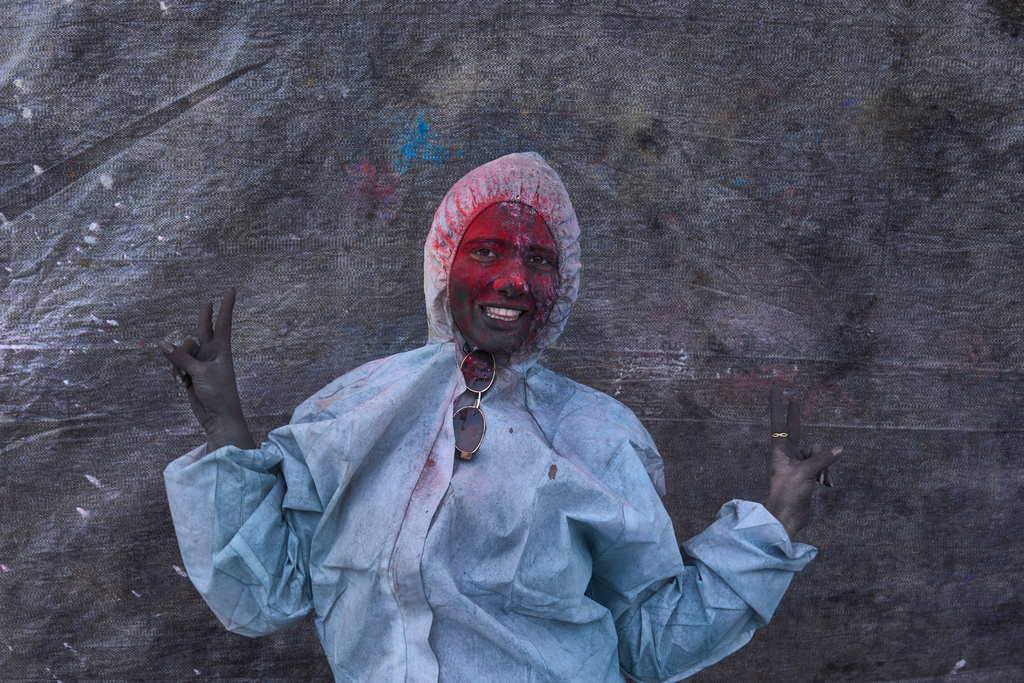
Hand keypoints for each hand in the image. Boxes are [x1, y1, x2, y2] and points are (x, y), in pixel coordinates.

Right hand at [157, 289, 254, 449]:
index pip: (224, 322)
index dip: (226, 305)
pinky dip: (176, 373)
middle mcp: (212, 353)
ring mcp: (201, 363)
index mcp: (222, 349)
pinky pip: (177, 365)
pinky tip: (181, 385)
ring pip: (182, 351)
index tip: (232, 289)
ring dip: (178, 363)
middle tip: (207, 302)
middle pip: (205, 330)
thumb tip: (161, 344)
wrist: (218, 417)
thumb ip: (181, 358)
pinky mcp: (192, 373)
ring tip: (183, 380)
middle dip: (204, 317)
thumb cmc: (218, 394)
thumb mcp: (200, 373)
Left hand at [763, 384, 842, 537]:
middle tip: (794, 399)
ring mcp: (796, 463)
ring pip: (816, 452)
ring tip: (822, 479)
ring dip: (824, 464)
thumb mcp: (806, 472)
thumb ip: (823, 458)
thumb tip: (839, 449)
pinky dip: (826, 473)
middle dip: (796, 416)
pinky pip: (821, 465)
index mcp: (779, 449)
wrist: (787, 517)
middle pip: (795, 429)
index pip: (778, 421)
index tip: (775, 387)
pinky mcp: (806, 474)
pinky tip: (828, 485)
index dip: (778, 403)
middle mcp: (786, 453)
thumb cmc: (789, 493)